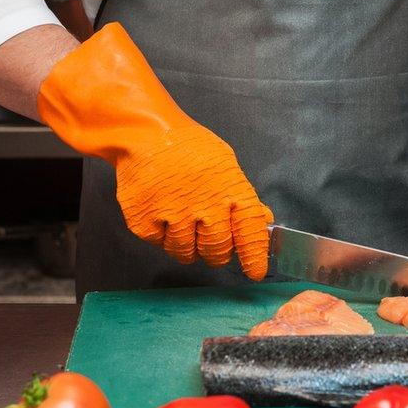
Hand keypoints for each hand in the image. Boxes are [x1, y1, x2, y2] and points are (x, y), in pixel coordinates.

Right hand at [37, 23, 272, 279]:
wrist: (145, 134)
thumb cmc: (189, 148)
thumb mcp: (225, 165)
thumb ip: (243, 197)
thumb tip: (263, 221)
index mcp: (230, 191)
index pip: (250, 234)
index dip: (254, 257)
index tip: (255, 273)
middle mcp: (204, 207)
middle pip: (218, 252)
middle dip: (217, 253)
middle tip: (211, 243)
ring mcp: (173, 217)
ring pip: (187, 254)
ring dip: (188, 246)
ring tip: (184, 224)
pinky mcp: (144, 223)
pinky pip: (160, 244)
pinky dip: (163, 236)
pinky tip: (163, 214)